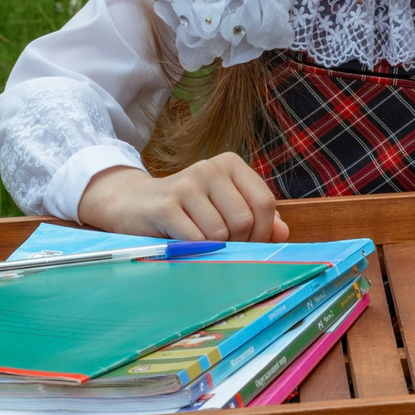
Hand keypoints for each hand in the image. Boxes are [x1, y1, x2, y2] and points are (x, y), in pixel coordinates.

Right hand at [77, 153, 289, 242]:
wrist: (132, 204)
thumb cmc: (186, 210)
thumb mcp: (223, 207)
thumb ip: (256, 218)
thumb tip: (283, 232)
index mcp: (230, 164)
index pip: (264, 202)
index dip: (262, 231)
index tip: (249, 243)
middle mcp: (210, 168)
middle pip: (244, 220)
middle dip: (237, 243)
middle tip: (220, 246)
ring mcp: (187, 185)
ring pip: (220, 233)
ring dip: (212, 248)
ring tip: (197, 241)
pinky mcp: (166, 205)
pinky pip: (196, 239)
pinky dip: (194, 250)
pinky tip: (183, 243)